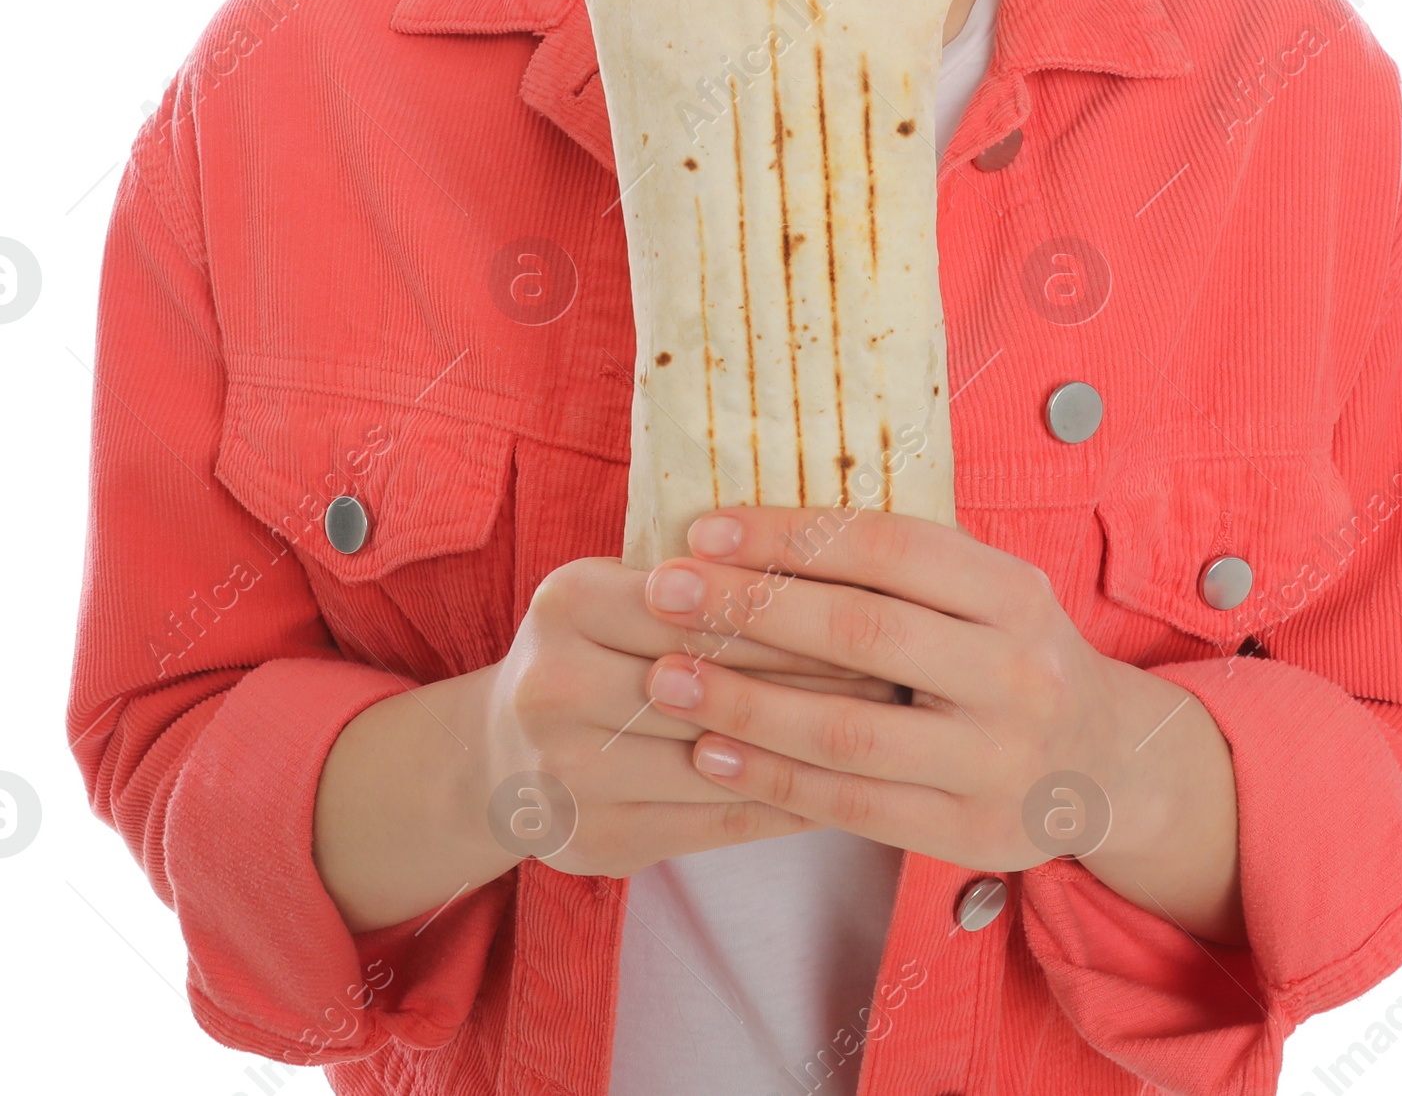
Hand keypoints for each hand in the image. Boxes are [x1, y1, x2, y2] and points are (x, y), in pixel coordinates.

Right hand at [483, 552, 899, 878]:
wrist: (501, 755)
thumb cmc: (595, 651)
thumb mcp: (621, 590)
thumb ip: (704, 583)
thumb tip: (838, 565)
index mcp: (567, 602)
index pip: (701, 600)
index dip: (790, 605)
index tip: (869, 607)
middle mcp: (554, 685)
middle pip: (711, 678)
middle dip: (812, 676)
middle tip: (896, 672)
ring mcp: (566, 774)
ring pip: (719, 757)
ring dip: (809, 746)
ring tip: (883, 731)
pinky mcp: (592, 842)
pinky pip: (715, 823)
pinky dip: (783, 803)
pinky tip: (839, 789)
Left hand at [637, 507, 1244, 941]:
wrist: (1109, 764)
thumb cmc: (1013, 653)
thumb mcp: (989, 592)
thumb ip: (902, 564)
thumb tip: (761, 521)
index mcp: (1014, 593)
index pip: (890, 548)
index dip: (791, 536)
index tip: (705, 529)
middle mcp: (1015, 673)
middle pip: (862, 634)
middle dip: (751, 609)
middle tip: (665, 592)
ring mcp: (996, 761)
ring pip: (848, 732)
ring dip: (744, 705)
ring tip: (666, 679)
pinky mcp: (971, 832)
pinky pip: (853, 807)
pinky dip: (773, 779)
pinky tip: (711, 752)